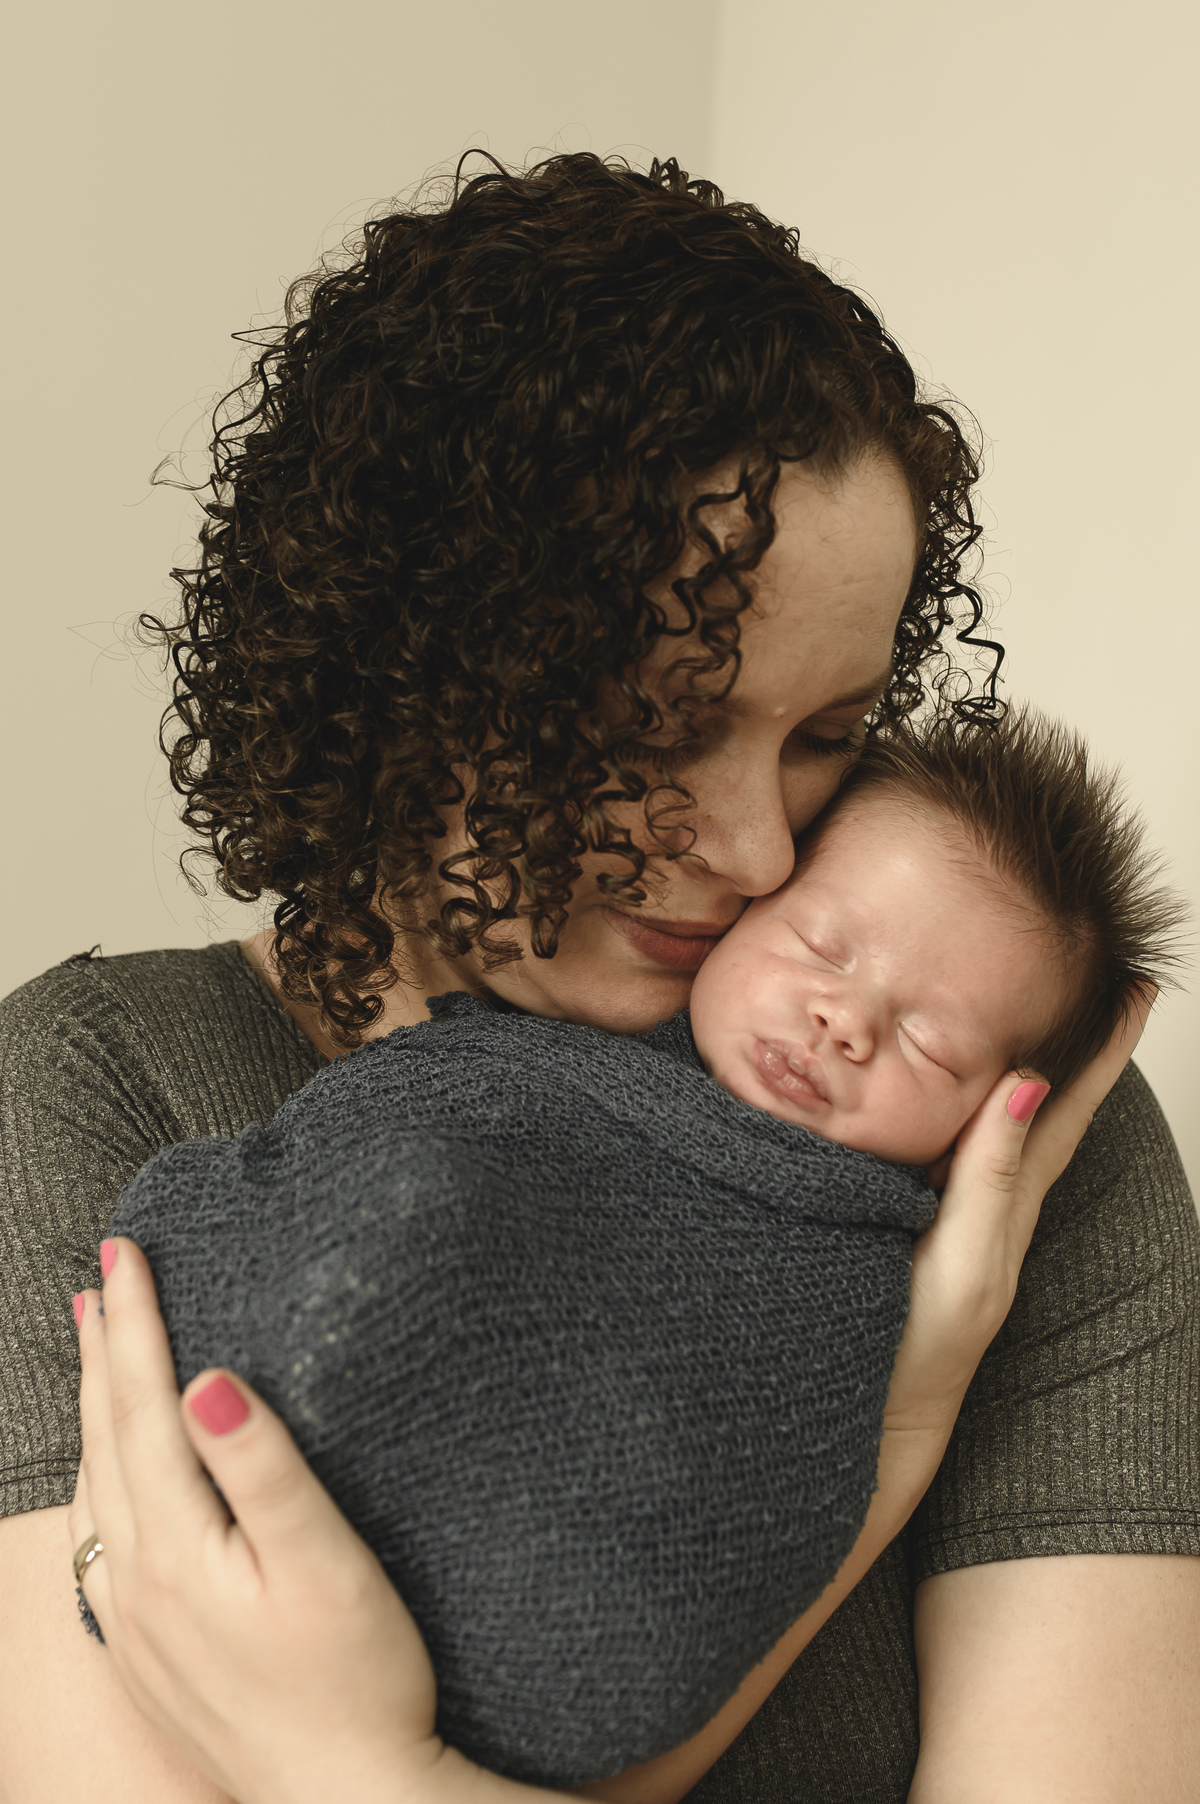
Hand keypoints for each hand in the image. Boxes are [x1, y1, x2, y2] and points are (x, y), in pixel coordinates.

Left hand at [68, 1238, 561, 1803]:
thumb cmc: (355, 1681)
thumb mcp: (321, 1563)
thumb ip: (260, 1466)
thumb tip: (204, 1378)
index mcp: (175, 1549)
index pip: (144, 1405)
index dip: (138, 1323)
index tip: (127, 1251)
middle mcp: (136, 1583)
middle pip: (107, 1439)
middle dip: (106, 1350)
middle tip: (101, 1277)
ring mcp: (134, 1624)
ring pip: (96, 1488)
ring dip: (96, 1409)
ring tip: (98, 1350)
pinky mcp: (148, 1654)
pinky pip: (103, 1540)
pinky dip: (100, 1478)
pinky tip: (110, 1474)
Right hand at [892, 989, 1153, 1438]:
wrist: (867, 1425)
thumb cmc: (918, 1353)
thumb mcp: (962, 1261)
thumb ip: (990, 1176)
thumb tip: (1029, 1085)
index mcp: (1008, 1204)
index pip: (1067, 1109)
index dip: (1101, 1051)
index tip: (1134, 990)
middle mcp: (988, 1202)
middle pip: (1044, 1106)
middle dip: (1074, 1043)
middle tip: (1100, 979)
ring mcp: (953, 1215)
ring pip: (998, 1121)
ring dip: (1023, 1064)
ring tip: (1040, 1013)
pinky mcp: (908, 1221)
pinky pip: (951, 1144)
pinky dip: (964, 1104)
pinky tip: (950, 1089)